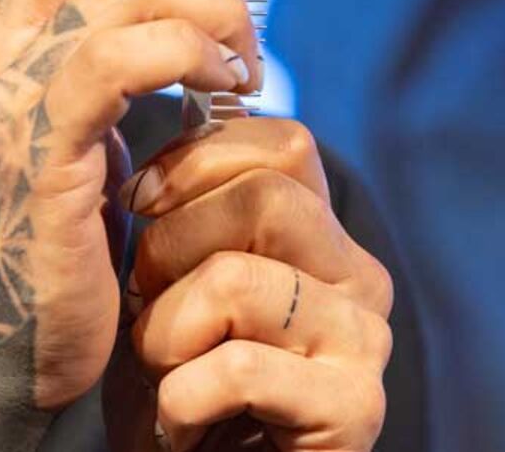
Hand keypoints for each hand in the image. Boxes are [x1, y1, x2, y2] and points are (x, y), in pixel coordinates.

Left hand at [106, 119, 394, 451]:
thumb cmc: (170, 378)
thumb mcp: (170, 273)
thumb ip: (192, 197)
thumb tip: (175, 87)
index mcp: (322, 232)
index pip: (283, 140)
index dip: (193, 161)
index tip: (138, 205)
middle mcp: (360, 277)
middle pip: (265, 198)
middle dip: (170, 251)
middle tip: (150, 312)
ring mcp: (365, 343)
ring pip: (237, 281)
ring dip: (164, 336)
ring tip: (166, 376)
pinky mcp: (354, 409)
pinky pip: (235, 369)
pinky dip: (179, 401)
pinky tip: (181, 425)